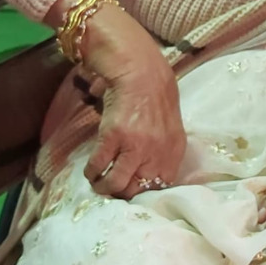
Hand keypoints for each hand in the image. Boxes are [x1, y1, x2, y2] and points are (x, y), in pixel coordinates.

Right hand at [55, 0, 185, 198]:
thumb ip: (163, 150)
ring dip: (105, 187)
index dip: (146, 192)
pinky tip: (90, 170)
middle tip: (112, 189)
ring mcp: (136, 146)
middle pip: (138, 189)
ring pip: (117, 184)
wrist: (140, 71)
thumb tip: (148, 174)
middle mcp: (158, 152)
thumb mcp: (169, 126)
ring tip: (98, 183)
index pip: (162, 186)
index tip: (133, 190)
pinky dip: (92, 172)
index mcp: (175, 150)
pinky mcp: (114, 137)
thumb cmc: (155, 96)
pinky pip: (99, 165)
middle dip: (123, 193)